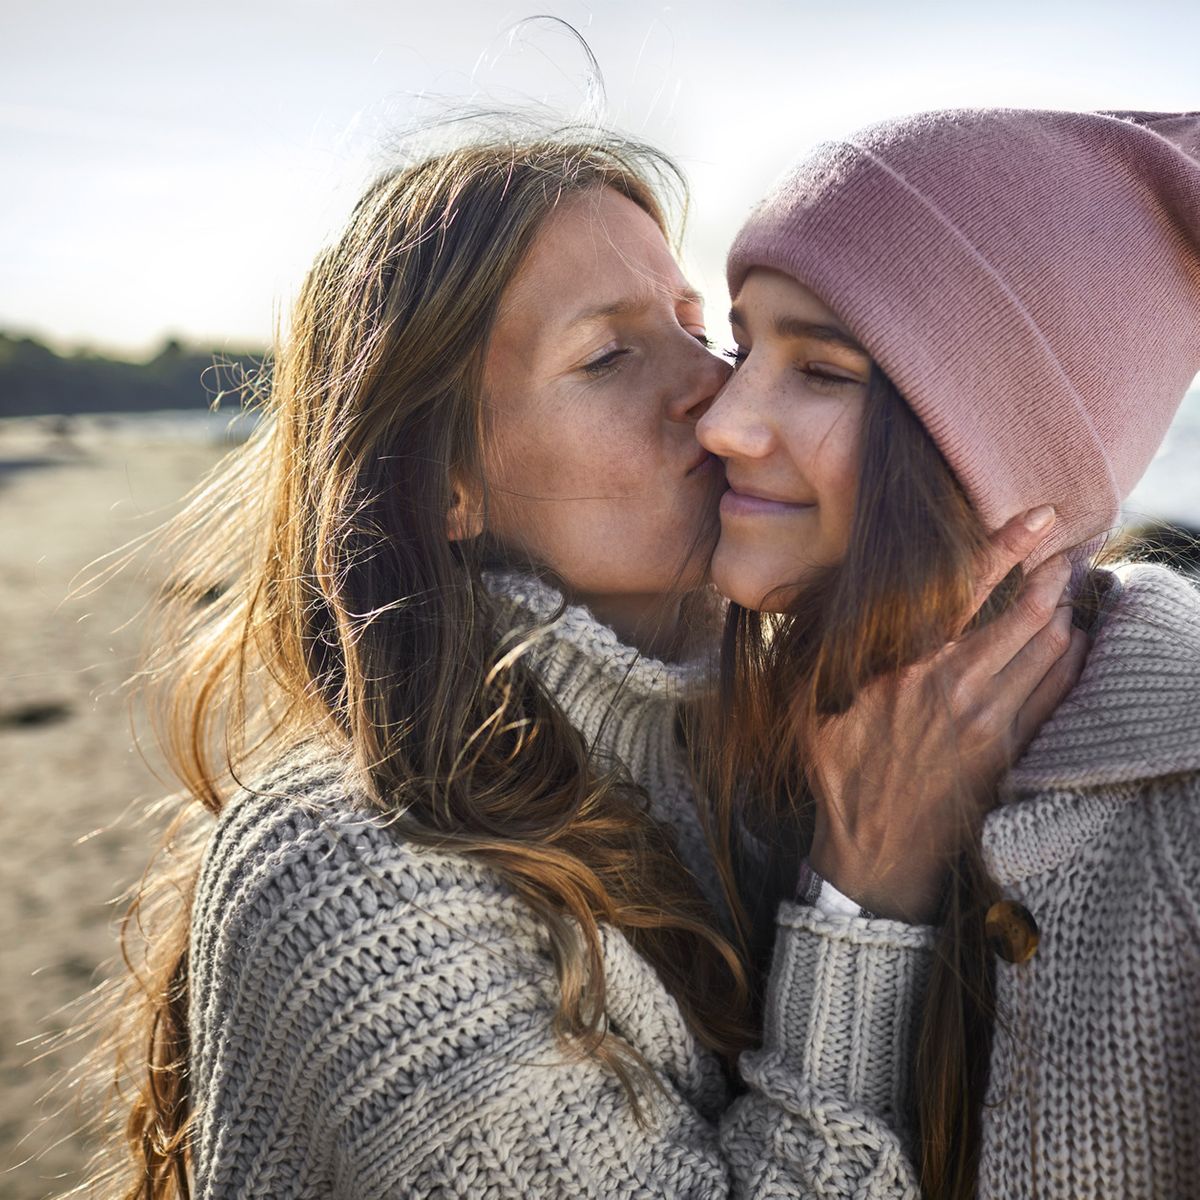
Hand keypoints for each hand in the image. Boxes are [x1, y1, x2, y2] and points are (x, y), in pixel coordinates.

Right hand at [806, 507, 1088, 923]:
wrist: (876, 850)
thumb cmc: (839, 771)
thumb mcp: (812, 704)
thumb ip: (825, 648)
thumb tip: (829, 596)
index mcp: (905, 665)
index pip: (970, 589)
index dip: (1010, 545)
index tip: (1040, 516)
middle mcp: (955, 685)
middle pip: (1027, 611)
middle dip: (1053, 572)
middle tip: (1066, 548)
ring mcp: (990, 719)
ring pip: (1051, 646)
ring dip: (1065, 610)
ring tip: (1067, 589)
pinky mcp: (1010, 749)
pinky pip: (1058, 689)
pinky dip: (1073, 656)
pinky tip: (1071, 641)